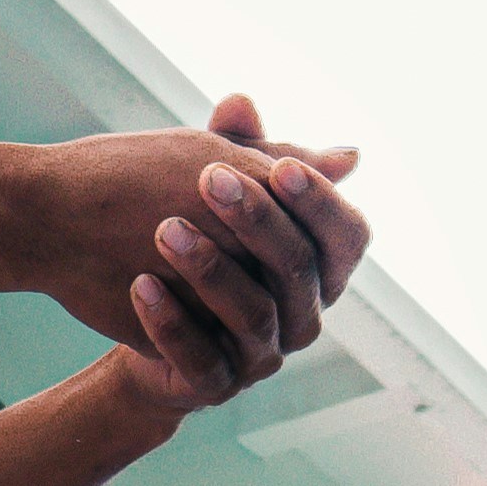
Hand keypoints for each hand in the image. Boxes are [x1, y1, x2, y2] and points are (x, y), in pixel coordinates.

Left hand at [29, 95, 367, 410]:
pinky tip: (141, 284)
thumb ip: (227, 151)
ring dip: (210, 268)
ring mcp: (263, 356)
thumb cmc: (195, 240)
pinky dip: (172, 323)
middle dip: (257, 219)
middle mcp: (303, 317)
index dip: (321, 202)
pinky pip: (202, 358)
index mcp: (320, 270)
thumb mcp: (213, 189)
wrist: (138, 312)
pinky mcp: (217, 385)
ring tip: (164, 229)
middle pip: (298, 269)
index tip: (279, 166)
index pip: (348, 236)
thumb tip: (240, 100)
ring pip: (254, 314)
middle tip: (209, 177)